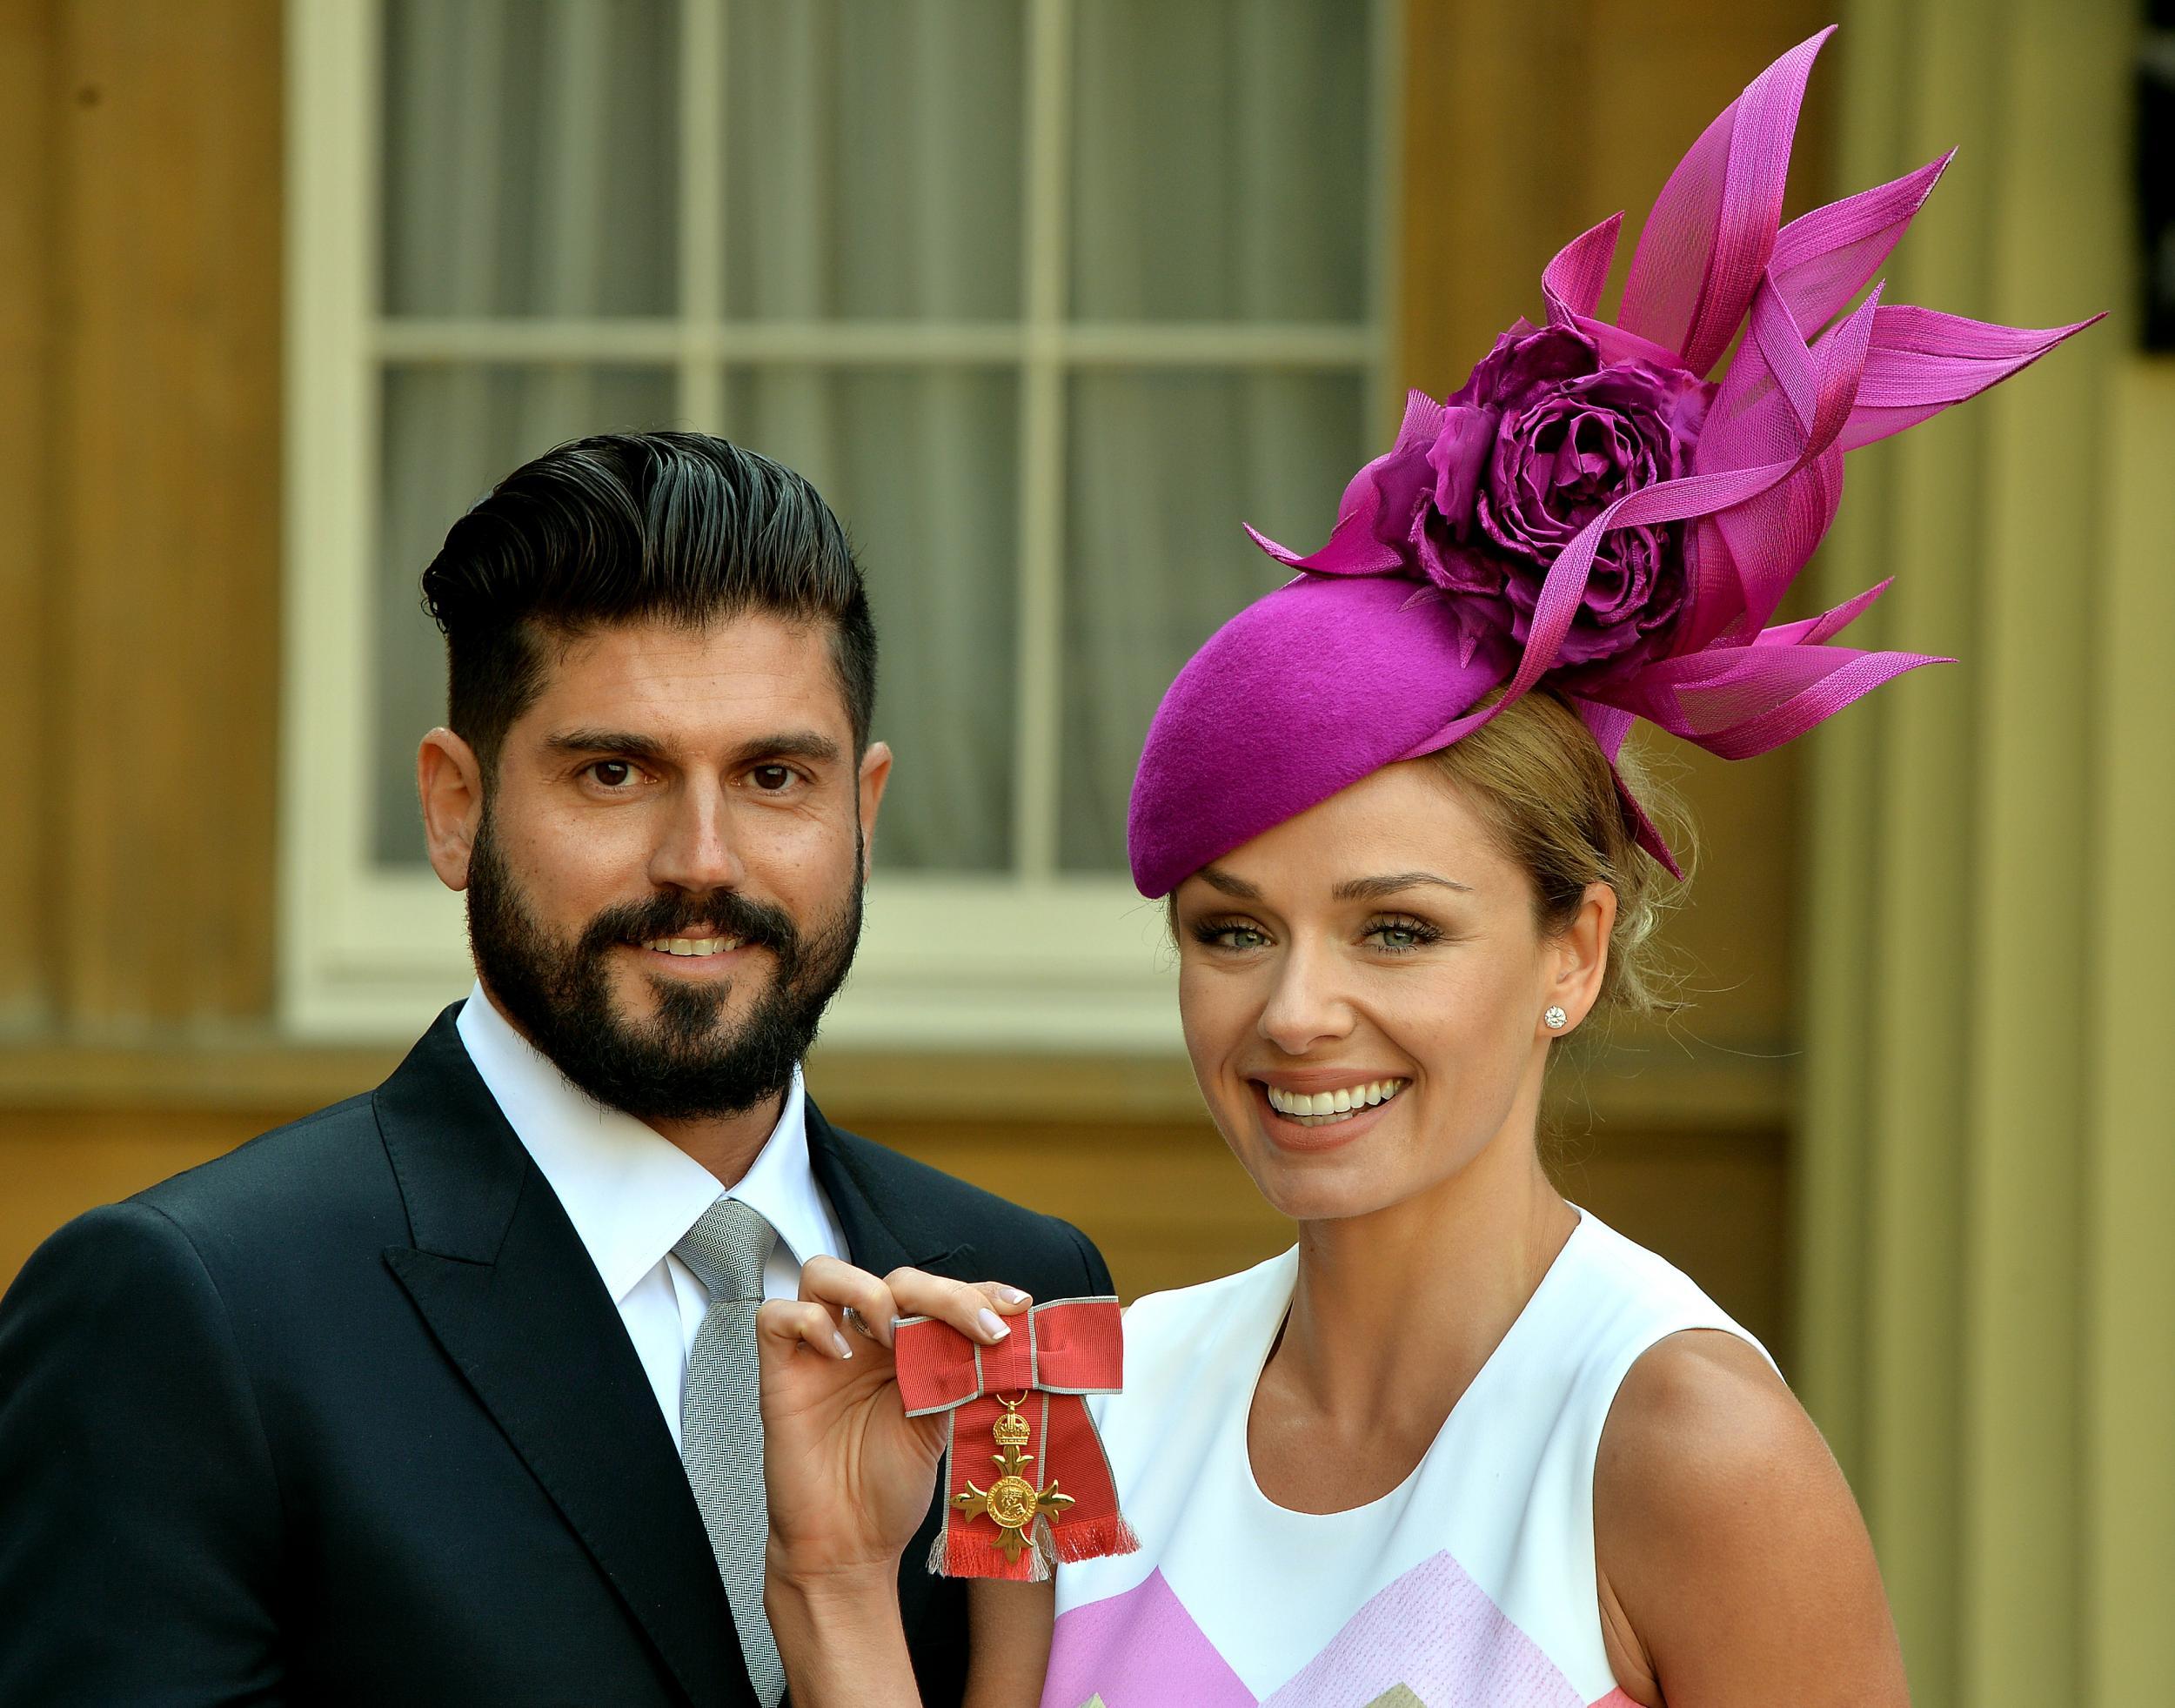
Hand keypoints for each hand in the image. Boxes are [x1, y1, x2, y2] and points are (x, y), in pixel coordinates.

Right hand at [757, 1258, 1032, 1589]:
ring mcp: (819, 1353)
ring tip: (894, 1335)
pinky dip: (810, 1322)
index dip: (976, 1290)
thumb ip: (959, 1374)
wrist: (849, 1546)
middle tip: (979, 1328)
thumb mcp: (942, 1424)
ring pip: (824, 1274)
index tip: (1016, 1306)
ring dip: (868, 1292)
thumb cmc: (890, 1489)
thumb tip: (1002, 1335)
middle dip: (943, 1294)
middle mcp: (862, 1343)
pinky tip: (840, 1355)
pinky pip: (776, 1316)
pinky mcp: (779, 1374)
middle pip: (894, 1279)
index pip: (937, 1294)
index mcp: (906, 1349)